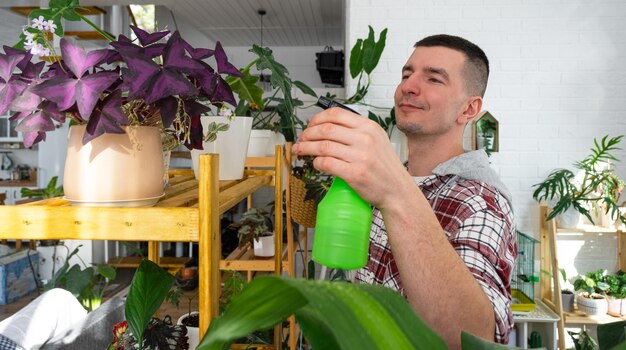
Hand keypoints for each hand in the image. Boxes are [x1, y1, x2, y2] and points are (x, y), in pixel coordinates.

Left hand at [292, 107, 411, 208]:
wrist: (397, 190)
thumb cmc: (385, 168)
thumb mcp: (377, 140)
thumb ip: (357, 131)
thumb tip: (328, 128)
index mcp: (369, 127)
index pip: (336, 114)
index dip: (317, 119)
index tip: (310, 126)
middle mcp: (365, 138)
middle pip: (326, 129)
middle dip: (308, 134)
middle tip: (301, 140)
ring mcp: (360, 156)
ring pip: (323, 146)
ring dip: (306, 148)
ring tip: (300, 151)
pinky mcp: (355, 173)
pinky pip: (327, 163)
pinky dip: (316, 163)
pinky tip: (315, 164)